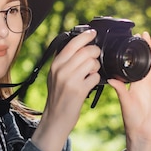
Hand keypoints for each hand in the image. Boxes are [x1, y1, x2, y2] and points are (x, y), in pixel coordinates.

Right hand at [32, 30, 100, 150]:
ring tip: (92, 73)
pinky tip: (91, 83)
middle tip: (95, 57)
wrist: (55, 118)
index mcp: (56, 64)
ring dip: (96, 67)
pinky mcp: (79, 91)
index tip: (92, 32)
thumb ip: (63, 62)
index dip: (85, 36)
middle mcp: (61, 70)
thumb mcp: (54, 76)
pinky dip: (97, 79)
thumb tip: (76, 45)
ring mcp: (70, 80)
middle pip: (85, 51)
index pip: (72, 44)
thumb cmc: (58, 96)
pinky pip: (95, 77)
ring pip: (92, 63)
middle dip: (95, 53)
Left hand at [107, 32, 150, 150]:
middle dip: (149, 46)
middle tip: (145, 34)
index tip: (137, 39)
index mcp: (140, 82)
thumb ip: (119, 87)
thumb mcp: (123, 99)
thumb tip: (109, 77)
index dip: (141, 51)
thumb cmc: (132, 117)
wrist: (142, 131)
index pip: (141, 62)